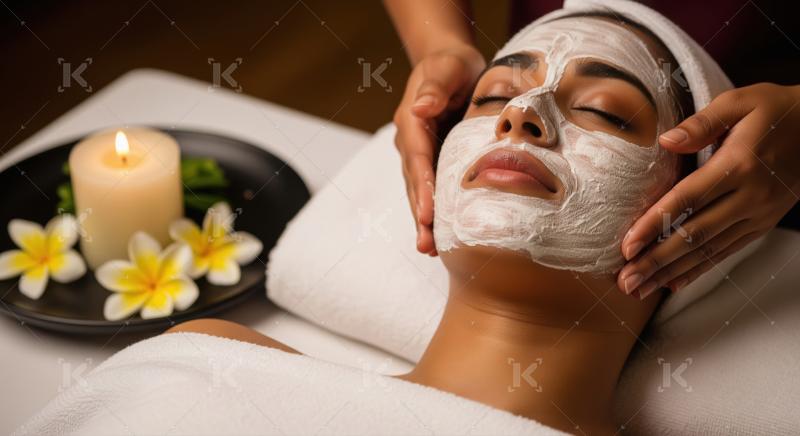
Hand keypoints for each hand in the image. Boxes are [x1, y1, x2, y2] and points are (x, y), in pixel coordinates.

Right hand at [393, 43, 484, 254]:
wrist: (454, 67)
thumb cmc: (451, 64)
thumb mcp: (446, 66)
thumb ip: (435, 86)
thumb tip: (421, 108)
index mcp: (412, 122)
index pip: (417, 159)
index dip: (422, 187)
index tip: (427, 212)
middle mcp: (411, 143)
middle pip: (414, 184)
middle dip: (420, 214)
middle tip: (427, 244)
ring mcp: (420, 155)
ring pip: (420, 192)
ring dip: (425, 221)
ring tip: (431, 250)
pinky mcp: (433, 162)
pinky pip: (433, 190)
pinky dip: (436, 213)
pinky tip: (443, 238)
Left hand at [617, 83, 799, 297]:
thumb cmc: (774, 111)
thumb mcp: (740, 102)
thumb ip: (701, 123)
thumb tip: (666, 140)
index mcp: (738, 165)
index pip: (687, 200)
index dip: (655, 225)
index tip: (627, 245)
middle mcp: (749, 196)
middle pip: (695, 235)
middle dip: (656, 261)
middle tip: (625, 280)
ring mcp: (757, 215)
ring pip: (708, 250)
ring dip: (671, 272)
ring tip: (639, 289)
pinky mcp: (761, 224)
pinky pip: (726, 252)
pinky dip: (698, 270)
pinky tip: (673, 283)